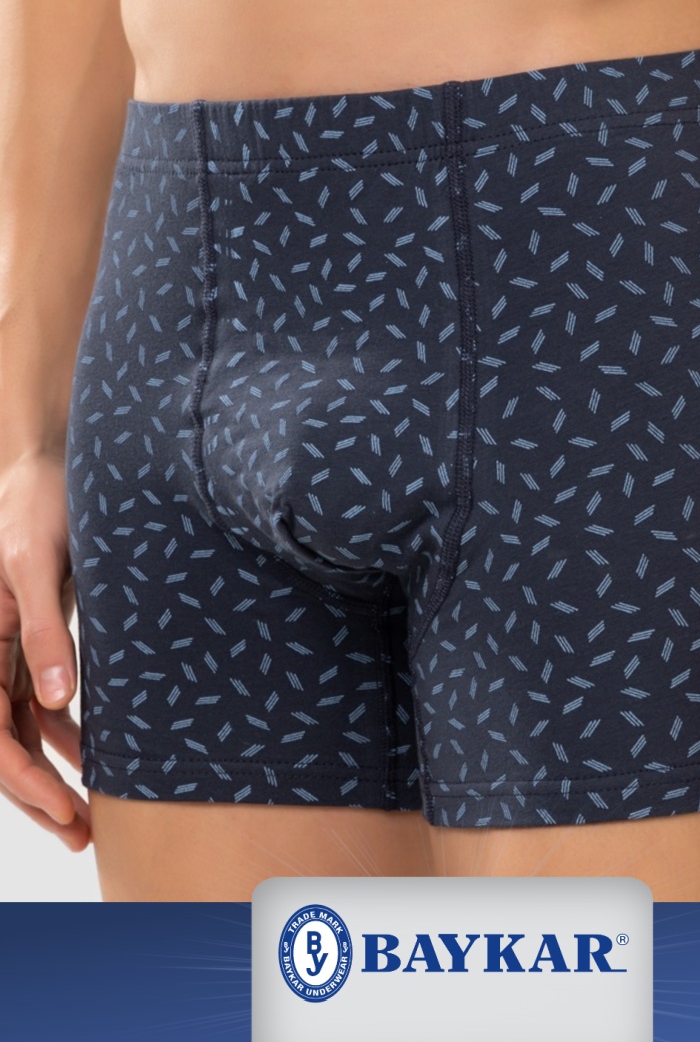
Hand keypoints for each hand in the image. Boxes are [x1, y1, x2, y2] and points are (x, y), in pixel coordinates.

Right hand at [0, 452, 90, 849]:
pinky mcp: (31, 638)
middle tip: (83, 833)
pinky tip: (89, 757)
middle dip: (39, 794)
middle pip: (2, 743)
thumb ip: (44, 632)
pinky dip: (59, 733)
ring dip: (51, 771)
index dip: (21, 780)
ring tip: (90, 814)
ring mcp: (5, 649)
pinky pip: (36, 700)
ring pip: (20, 729)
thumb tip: (55, 702)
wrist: (50, 464)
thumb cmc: (36, 504)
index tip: (64, 810)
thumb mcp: (35, 564)